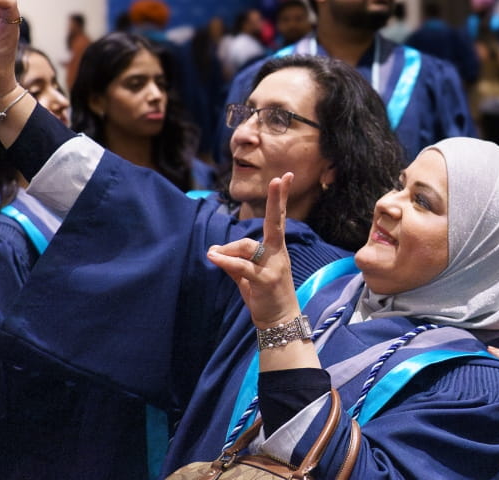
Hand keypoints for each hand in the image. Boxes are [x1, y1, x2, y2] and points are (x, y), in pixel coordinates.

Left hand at [208, 173, 300, 328]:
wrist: (280, 321)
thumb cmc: (266, 296)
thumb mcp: (248, 276)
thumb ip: (234, 262)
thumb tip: (213, 250)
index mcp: (276, 249)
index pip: (278, 219)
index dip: (280, 199)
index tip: (285, 177)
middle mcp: (278, 254)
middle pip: (276, 222)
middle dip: (277, 200)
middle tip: (279, 179)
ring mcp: (274, 267)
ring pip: (248, 247)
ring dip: (229, 249)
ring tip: (215, 254)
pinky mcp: (265, 281)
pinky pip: (243, 266)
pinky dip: (226, 260)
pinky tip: (213, 255)